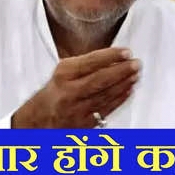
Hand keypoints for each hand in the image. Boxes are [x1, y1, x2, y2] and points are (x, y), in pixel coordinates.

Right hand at [11, 47, 139, 127]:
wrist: (39, 120)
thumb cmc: (53, 94)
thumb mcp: (63, 72)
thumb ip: (85, 65)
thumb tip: (112, 57)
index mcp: (63, 75)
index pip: (90, 62)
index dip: (111, 56)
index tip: (125, 52)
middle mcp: (70, 92)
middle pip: (100, 80)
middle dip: (121, 70)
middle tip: (135, 63)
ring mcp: (77, 109)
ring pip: (106, 95)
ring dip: (124, 83)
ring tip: (135, 74)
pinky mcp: (85, 123)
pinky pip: (107, 108)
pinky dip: (120, 98)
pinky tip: (129, 90)